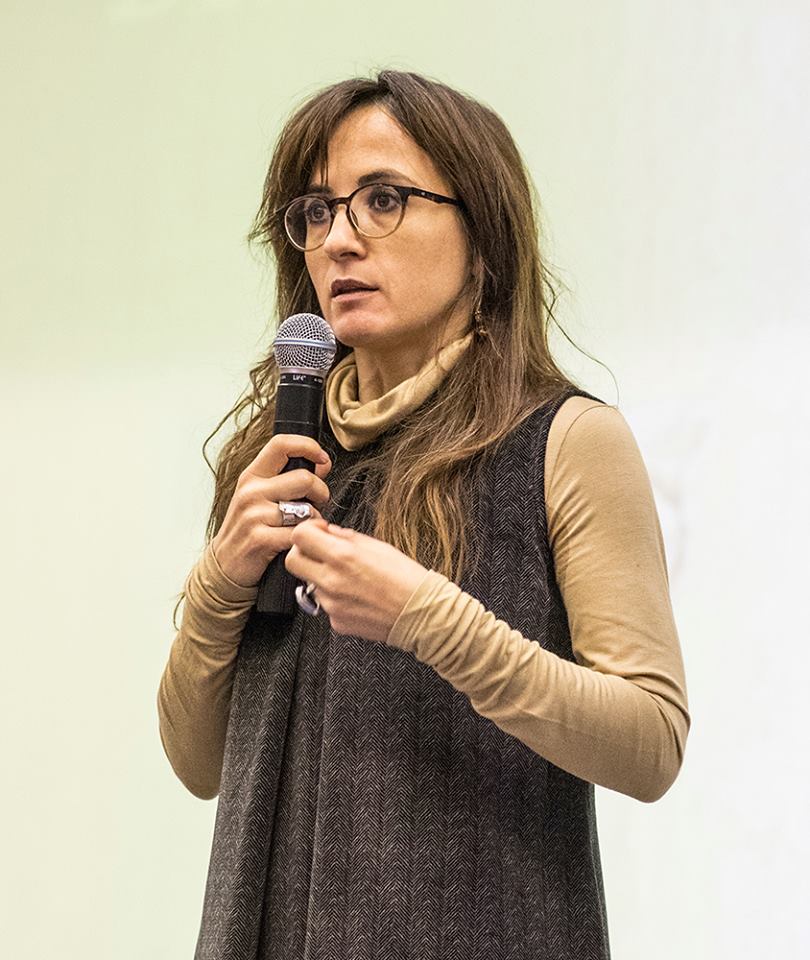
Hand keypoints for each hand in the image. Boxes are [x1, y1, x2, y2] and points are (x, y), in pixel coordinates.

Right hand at [211, 435, 331, 587]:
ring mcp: (254, 515)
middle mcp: (251, 492)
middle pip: (304, 478)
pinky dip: (305, 537)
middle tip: (318, 503)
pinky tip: (298, 540)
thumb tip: (322, 463)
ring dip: (314, 518)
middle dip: (321, 492)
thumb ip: (287, 478)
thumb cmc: (248, 527)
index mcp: (252, 476)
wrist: (225, 564)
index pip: (281, 444)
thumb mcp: (259, 496)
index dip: (309, 446)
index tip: (323, 460)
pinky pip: (298, 533)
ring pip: (306, 509)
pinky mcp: (259, 539)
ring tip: (305, 524)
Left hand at [285, 519, 429, 642]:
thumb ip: (346, 537)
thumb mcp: (378, 546)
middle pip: (292, 561)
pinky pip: (325, 604)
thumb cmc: (406, 578)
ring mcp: (331, 605)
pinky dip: (335, 597)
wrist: (422, 614)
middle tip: (321, 552)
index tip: (319, 531)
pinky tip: (356, 595)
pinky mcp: (336, 622)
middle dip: (304, 553)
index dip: (308, 530)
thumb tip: (329, 532)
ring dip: (322, 576)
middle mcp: (332, 581)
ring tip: (349, 577)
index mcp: (342, 557)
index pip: (300, 535)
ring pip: (310, 583)